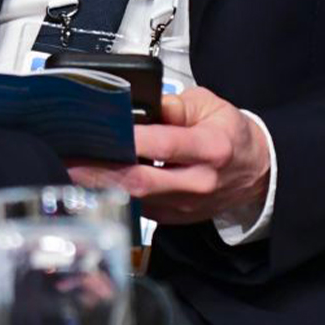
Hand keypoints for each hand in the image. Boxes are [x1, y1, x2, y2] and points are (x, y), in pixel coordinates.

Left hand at [67, 87, 270, 227]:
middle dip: (99, 171)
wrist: (256, 172)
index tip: (101, 130)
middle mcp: (197, 181)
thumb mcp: (212, 106)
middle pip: (140, 181)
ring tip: (72, 167)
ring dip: (100, 184)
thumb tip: (144, 107)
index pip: (165, 144)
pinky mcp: (173, 218)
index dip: (131, 140)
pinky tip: (96, 181)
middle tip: (68, 158)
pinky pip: (138, 207)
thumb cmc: (232, 135)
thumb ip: (176, 106)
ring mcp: (184, 205)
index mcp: (211, 148)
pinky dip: (115, 194)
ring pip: (133, 198)